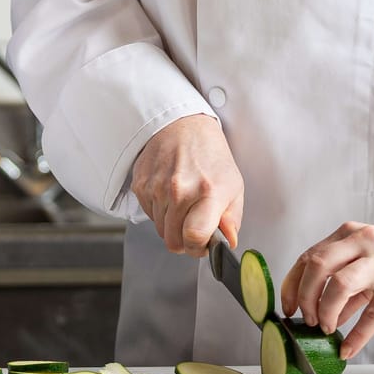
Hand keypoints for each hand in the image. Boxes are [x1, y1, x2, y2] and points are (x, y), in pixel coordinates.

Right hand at [129, 114, 243, 256]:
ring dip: (171, 225)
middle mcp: (179, 189)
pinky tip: (169, 194)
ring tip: (183, 204)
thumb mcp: (233, 185)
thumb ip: (232, 220)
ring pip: (159, 230)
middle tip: (193, 228)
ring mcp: (157, 187)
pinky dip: (159, 211)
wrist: (183, 125)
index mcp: (207, 191)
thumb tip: (227, 243)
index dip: (197, 248)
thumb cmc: (210, 155)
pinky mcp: (140, 184)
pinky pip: (148, 214)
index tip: (202, 245)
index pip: (194, 237)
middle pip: (173, 241)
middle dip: (184, 241)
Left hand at [279, 222, 373, 357]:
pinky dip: (356, 335)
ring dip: (325, 312)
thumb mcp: (365, 266)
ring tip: (326, 329)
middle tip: (308, 320)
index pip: (308, 257)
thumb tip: (316, 313)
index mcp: (348, 234)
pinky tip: (347, 349)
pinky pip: (372, 314)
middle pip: (317, 266)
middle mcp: (363, 241)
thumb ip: (341, 284)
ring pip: (339, 285)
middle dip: (305, 297)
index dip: (292, 285)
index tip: (287, 308)